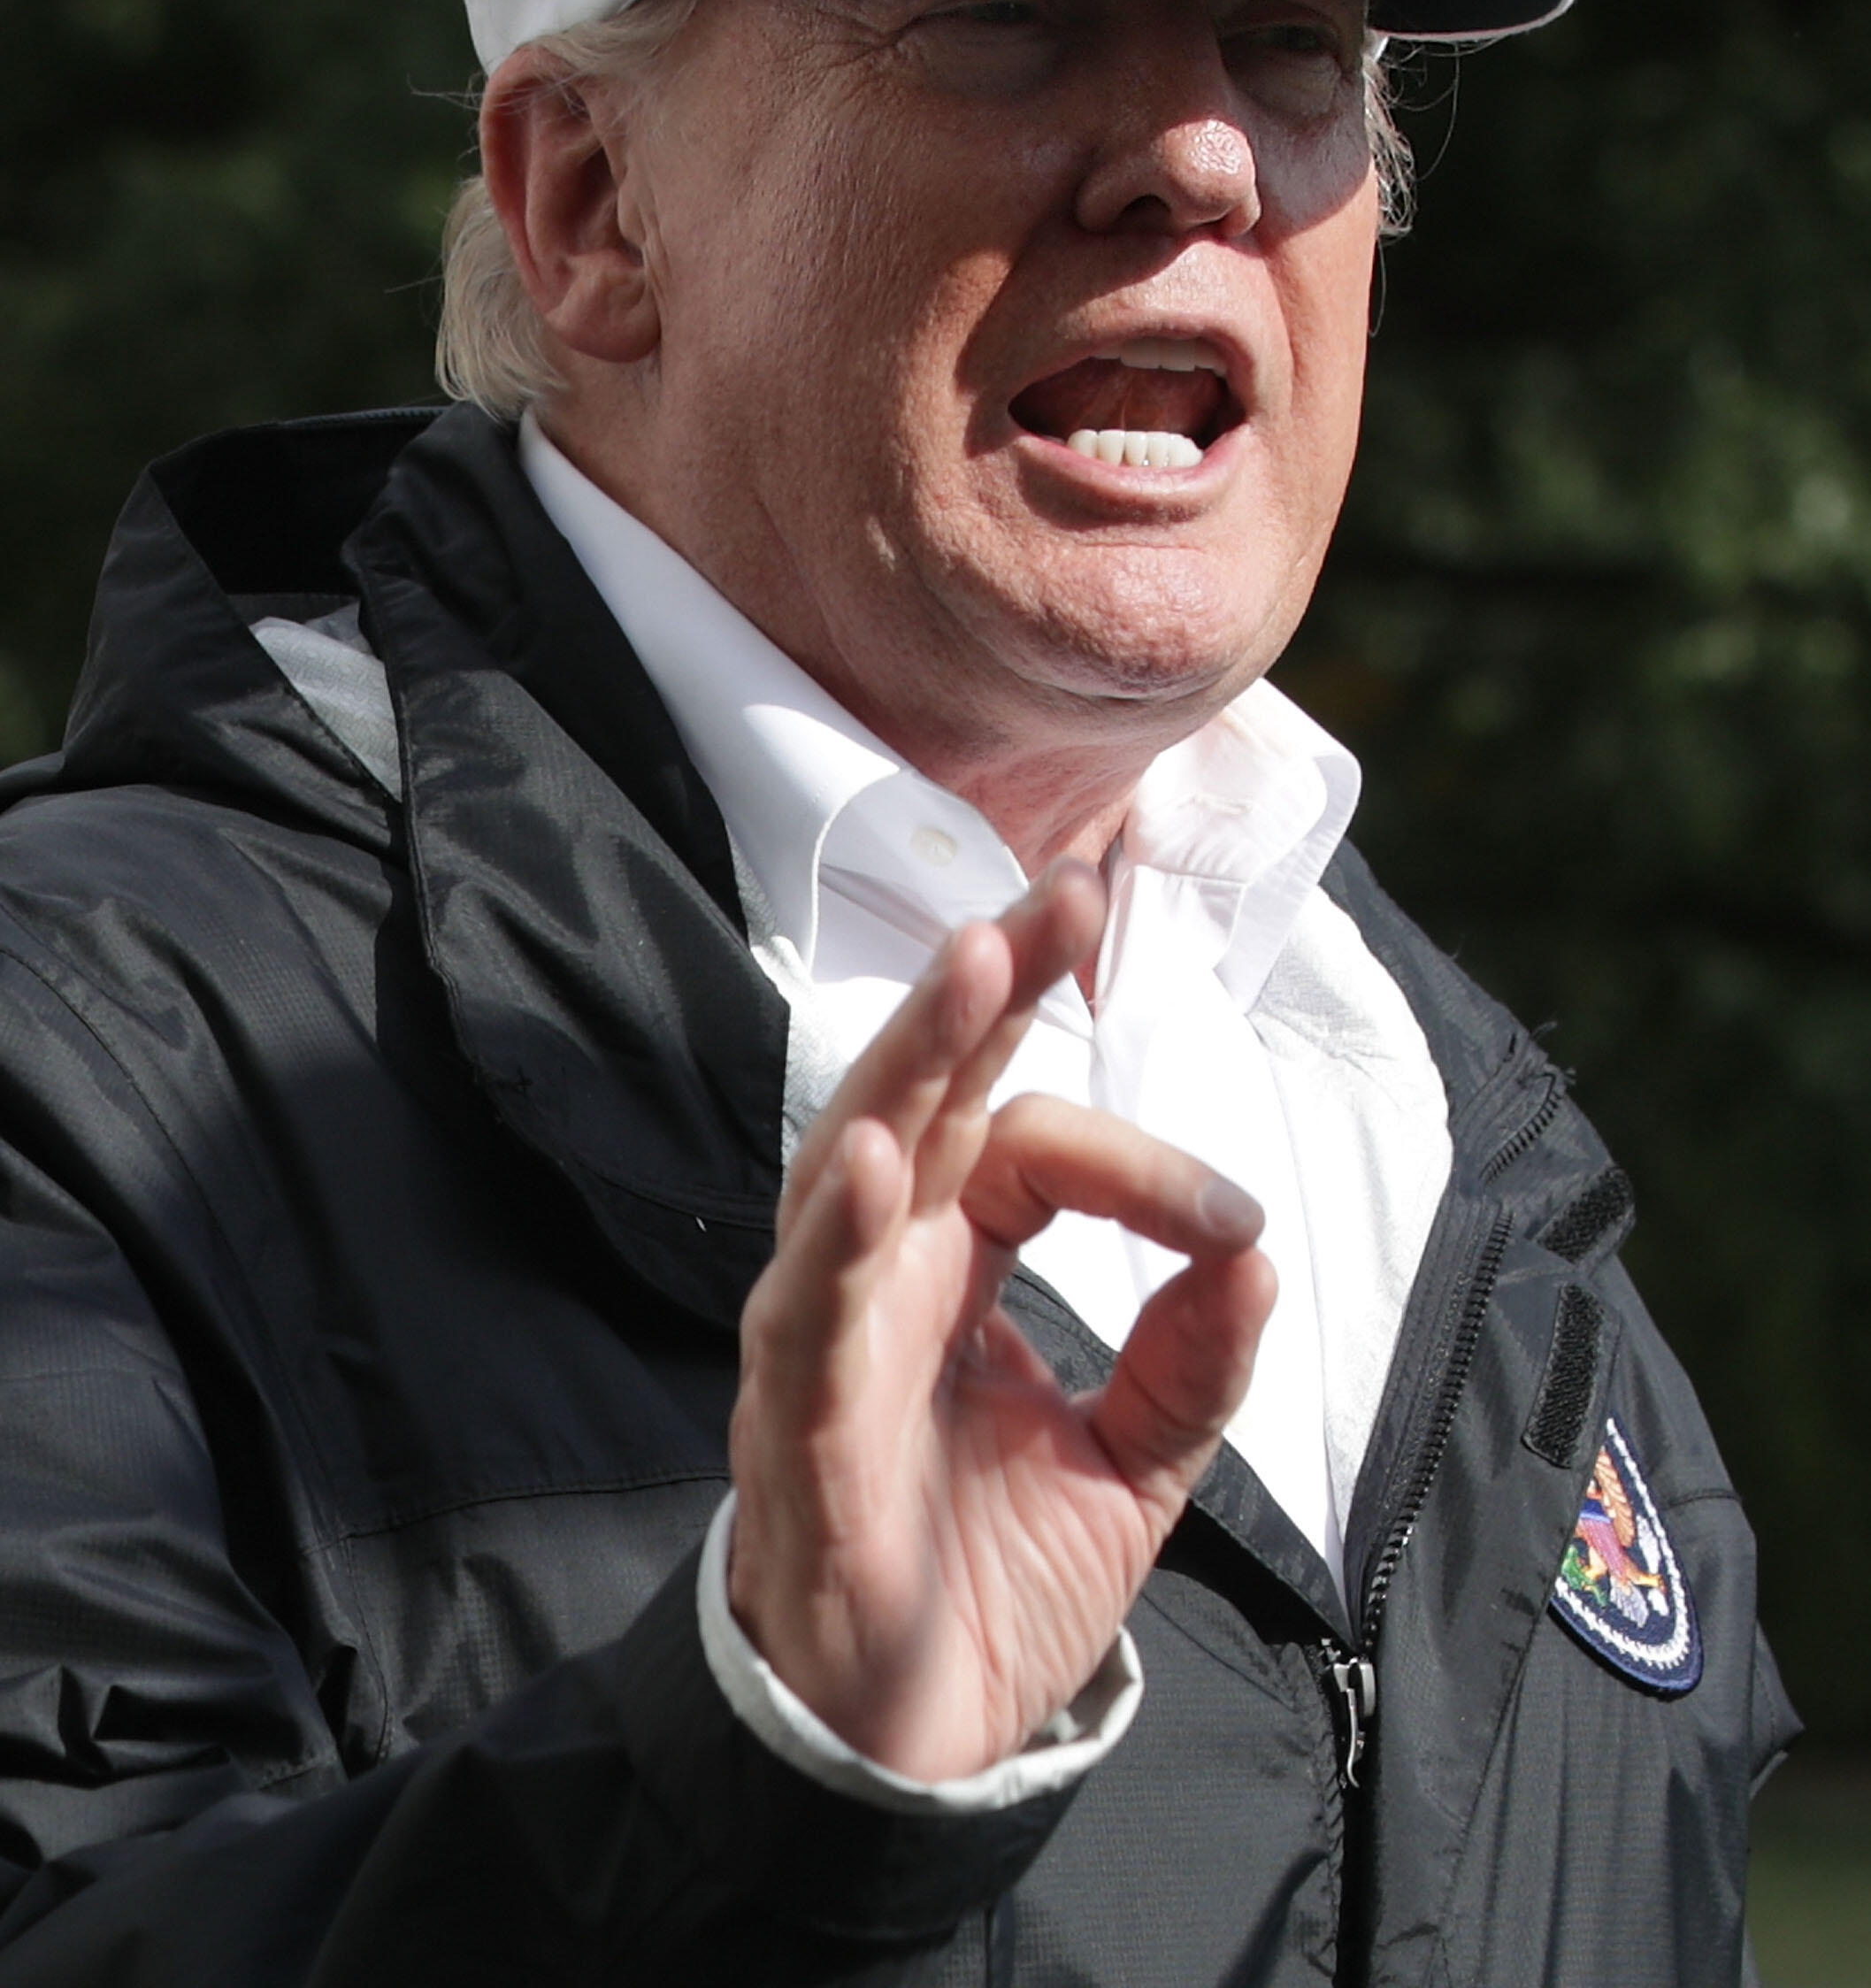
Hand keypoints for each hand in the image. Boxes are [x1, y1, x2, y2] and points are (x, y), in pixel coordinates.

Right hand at [727, 858, 1274, 1782]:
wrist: (913, 1748)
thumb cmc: (988, 1583)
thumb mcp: (1133, 1467)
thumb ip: (1192, 1361)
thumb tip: (1258, 1249)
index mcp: (954, 1260)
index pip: (1030, 1140)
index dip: (1135, 1155)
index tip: (1229, 1214)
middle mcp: (883, 1271)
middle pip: (928, 1092)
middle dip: (990, 984)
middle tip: (1061, 889)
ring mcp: (829, 1337)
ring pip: (857, 1161)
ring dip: (916, 1057)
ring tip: (973, 957)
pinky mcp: (800, 1427)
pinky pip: (813, 1315)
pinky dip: (841, 1235)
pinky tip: (877, 1156)